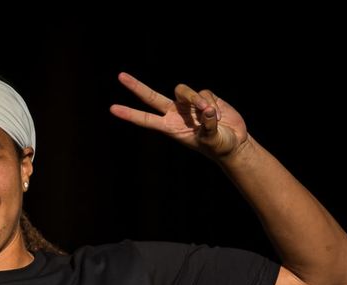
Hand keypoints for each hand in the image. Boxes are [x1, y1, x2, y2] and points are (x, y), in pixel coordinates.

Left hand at [110, 72, 248, 160]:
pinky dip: (212, 103)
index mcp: (170, 127)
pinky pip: (204, 93)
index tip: (113, 109)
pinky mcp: (204, 97)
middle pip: (152, 97)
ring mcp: (188, 104)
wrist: (233, 141)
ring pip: (184, 91)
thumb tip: (207, 109)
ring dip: (196, 99)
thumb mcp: (212, 140)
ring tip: (209, 113)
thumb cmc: (218, 145)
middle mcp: (175, 113)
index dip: (130, 114)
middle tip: (120, 76)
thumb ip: (208, 126)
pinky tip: (219, 116)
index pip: (145, 119)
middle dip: (136, 87)